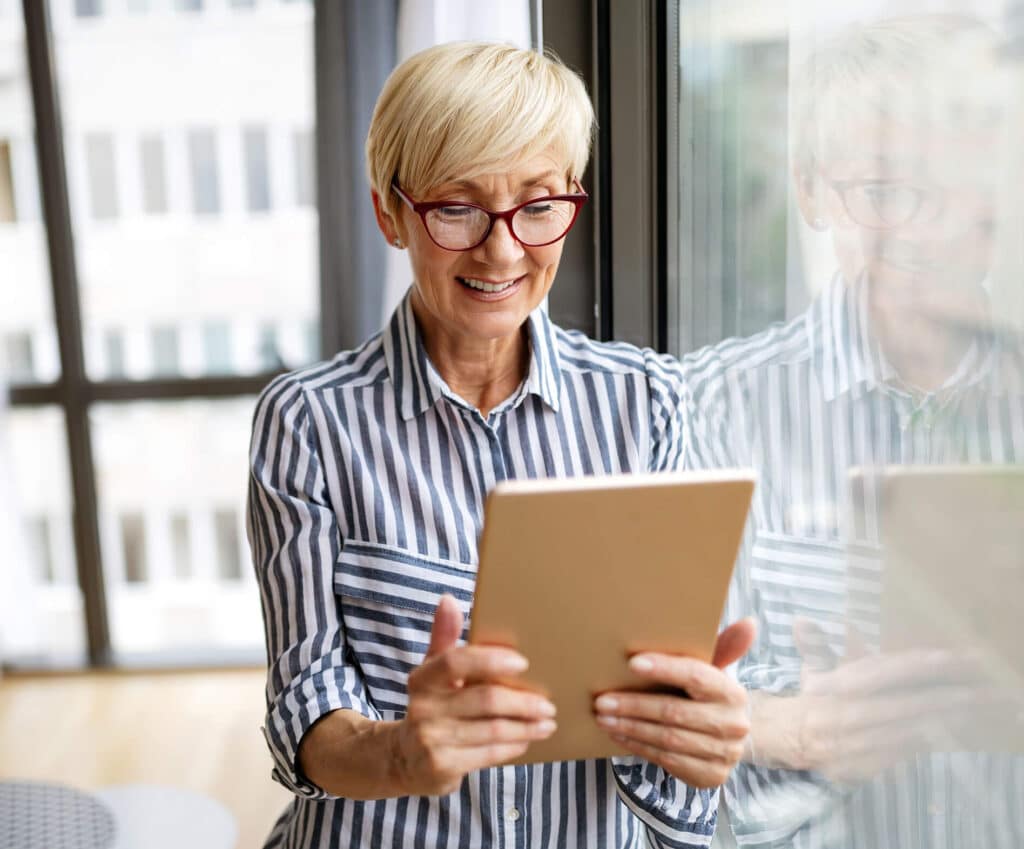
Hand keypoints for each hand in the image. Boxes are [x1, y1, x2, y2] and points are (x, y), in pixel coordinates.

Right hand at [391, 594, 557, 795]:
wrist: (402, 759)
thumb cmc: (431, 705)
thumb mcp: (432, 672)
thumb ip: (444, 637)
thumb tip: (448, 599)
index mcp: (422, 679)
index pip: (455, 661)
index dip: (490, 660)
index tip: (523, 662)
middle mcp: (424, 708)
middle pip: (485, 700)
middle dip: (522, 702)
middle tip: (548, 704)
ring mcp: (432, 740)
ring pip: (493, 731)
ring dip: (526, 726)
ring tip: (547, 722)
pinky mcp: (442, 767)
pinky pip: (489, 754)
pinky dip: (513, 746)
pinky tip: (526, 739)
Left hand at [593, 618, 756, 787]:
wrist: (731, 737)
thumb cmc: (709, 696)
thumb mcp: (715, 671)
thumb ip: (724, 647)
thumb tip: (750, 622)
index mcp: (731, 692)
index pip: (696, 676)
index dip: (664, 669)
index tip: (632, 662)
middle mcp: (732, 724)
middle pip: (674, 712)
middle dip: (634, 706)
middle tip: (602, 700)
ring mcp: (723, 753)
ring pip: (667, 738)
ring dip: (630, 728)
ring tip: (603, 718)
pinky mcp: (710, 775)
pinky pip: (667, 760)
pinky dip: (638, 747)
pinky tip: (618, 735)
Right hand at [782, 619, 1000, 781]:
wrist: (793, 740)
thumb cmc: (815, 699)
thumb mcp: (811, 668)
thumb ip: (814, 645)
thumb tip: (801, 621)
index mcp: (830, 690)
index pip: (875, 675)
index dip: (909, 667)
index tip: (943, 659)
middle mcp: (840, 718)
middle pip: (895, 706)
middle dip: (935, 698)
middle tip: (970, 689)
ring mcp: (852, 745)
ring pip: (901, 732)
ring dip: (936, 721)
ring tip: (967, 708)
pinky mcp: (861, 767)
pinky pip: (899, 754)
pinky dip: (923, 742)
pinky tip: (946, 732)